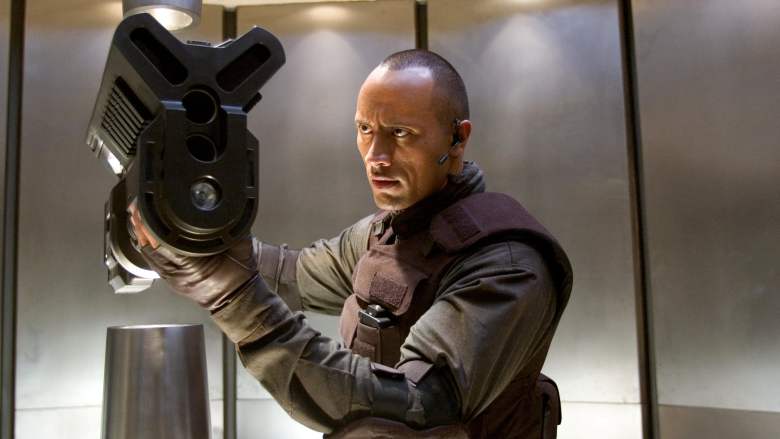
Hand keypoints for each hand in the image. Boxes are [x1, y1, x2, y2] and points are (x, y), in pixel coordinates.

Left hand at [128, 202, 256, 310]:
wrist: (239, 298)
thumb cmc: (240, 277)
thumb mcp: (242, 247)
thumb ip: (233, 228)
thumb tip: (232, 211)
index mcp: (195, 266)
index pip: (166, 243)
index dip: (153, 227)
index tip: (147, 211)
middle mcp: (179, 274)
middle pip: (151, 249)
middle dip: (142, 228)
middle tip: (136, 209)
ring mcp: (173, 279)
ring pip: (149, 256)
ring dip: (141, 237)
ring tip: (136, 219)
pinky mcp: (171, 280)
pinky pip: (154, 262)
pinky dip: (148, 248)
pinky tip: (144, 237)